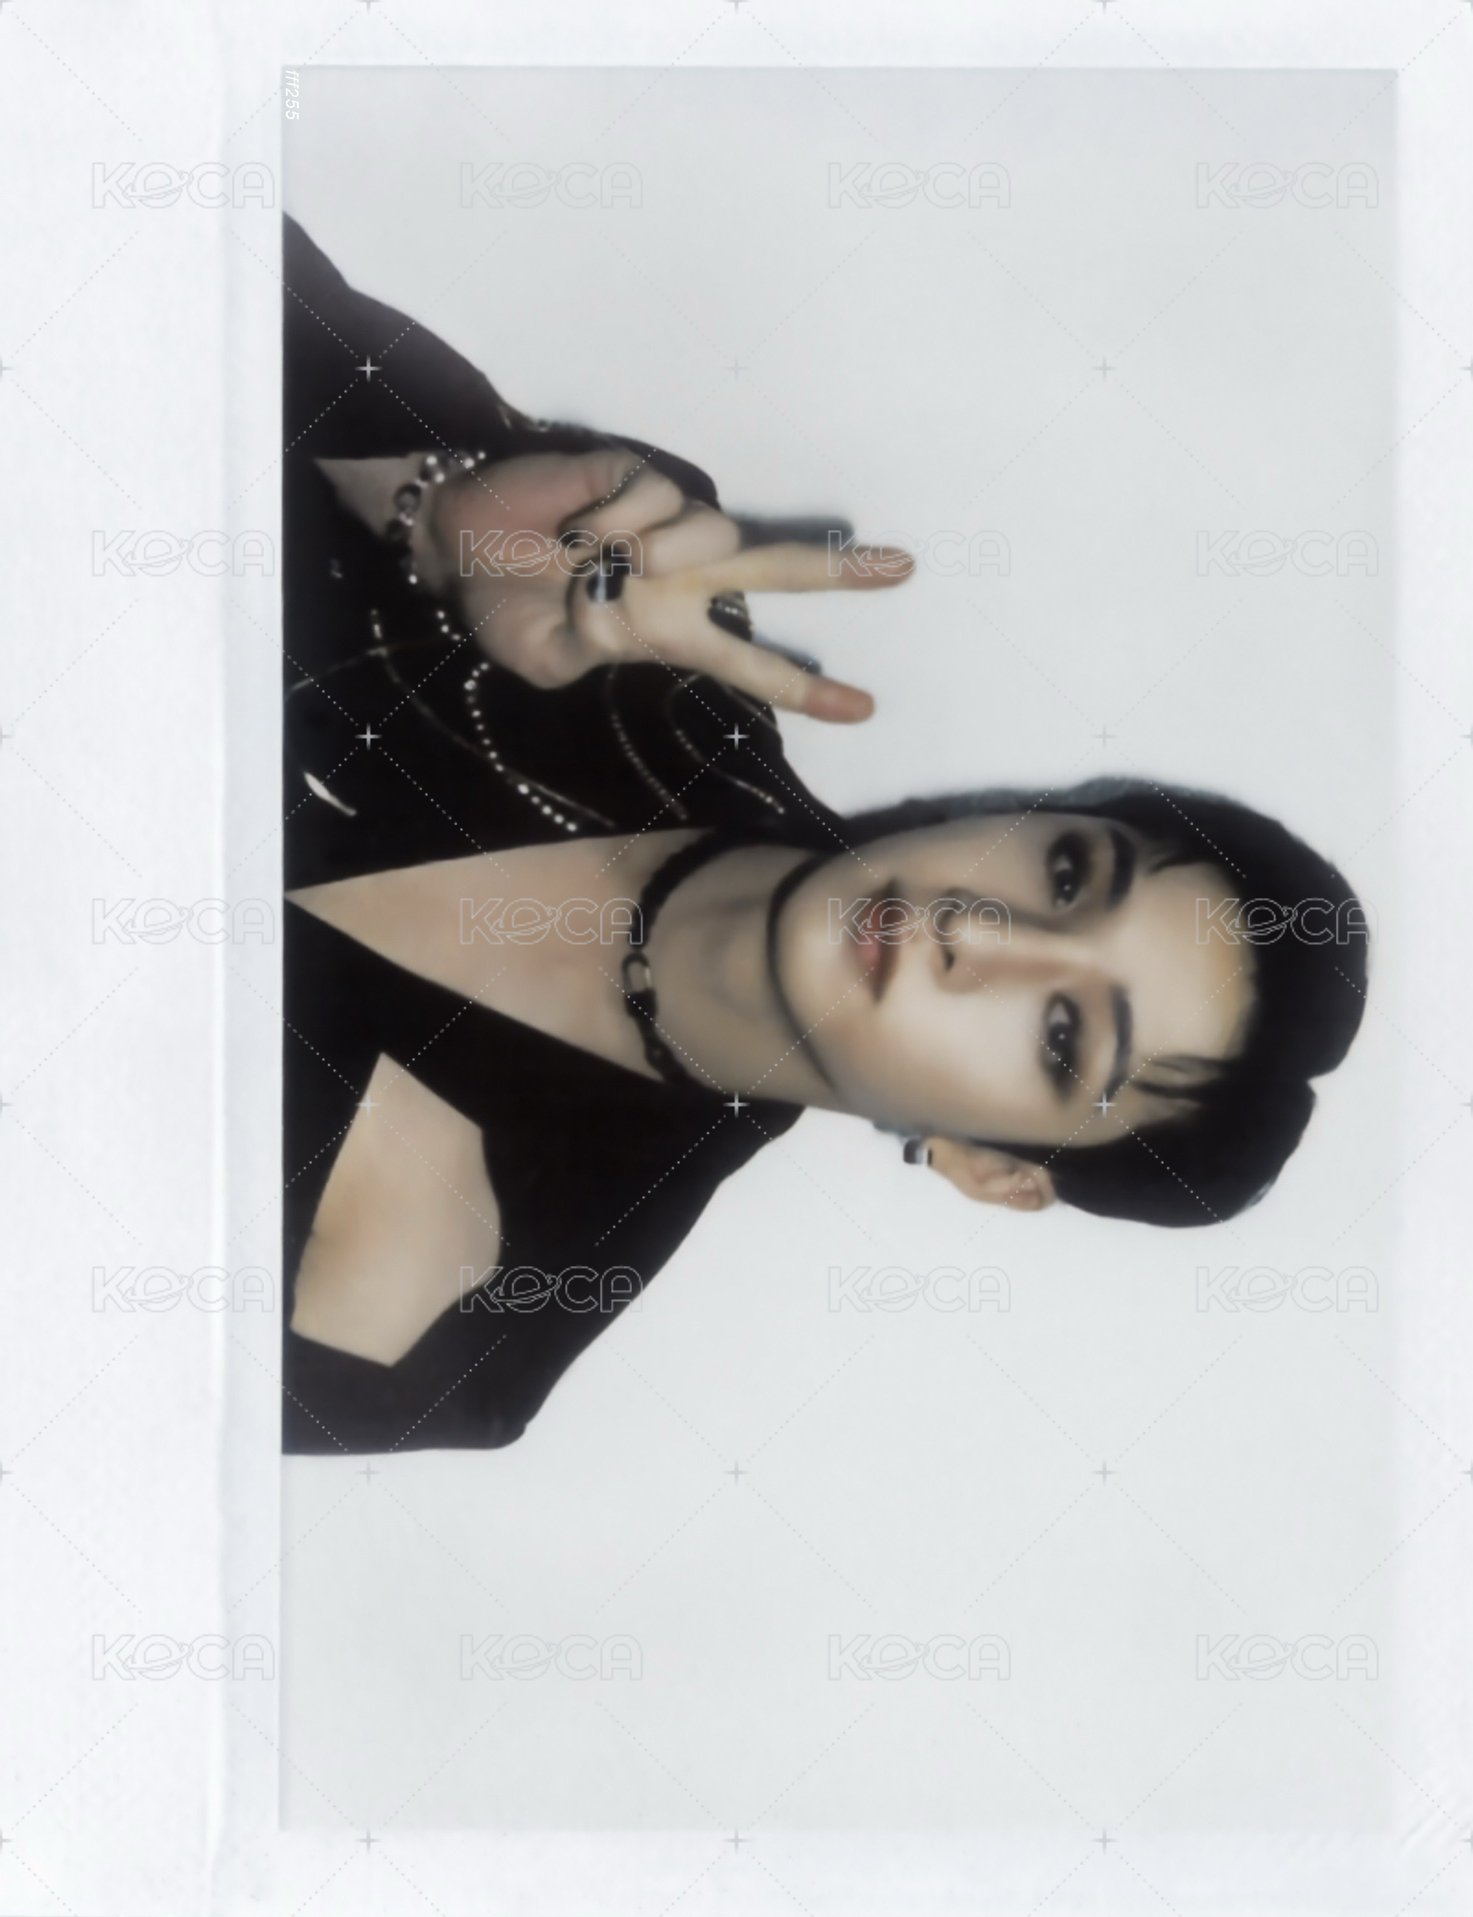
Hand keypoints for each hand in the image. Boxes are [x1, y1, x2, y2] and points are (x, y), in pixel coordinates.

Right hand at [423, 447, 912, 721]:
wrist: (457, 547)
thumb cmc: (507, 610)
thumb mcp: (545, 659)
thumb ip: (590, 644)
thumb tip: (628, 592)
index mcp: (672, 633)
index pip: (753, 665)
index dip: (806, 689)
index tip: (865, 710)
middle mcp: (684, 577)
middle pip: (776, 570)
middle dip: (839, 571)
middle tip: (903, 568)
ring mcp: (665, 522)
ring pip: (708, 533)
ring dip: (650, 554)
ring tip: (592, 560)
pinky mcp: (637, 475)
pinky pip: (652, 497)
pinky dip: (607, 519)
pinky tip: (573, 527)